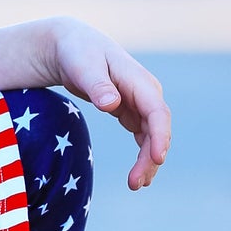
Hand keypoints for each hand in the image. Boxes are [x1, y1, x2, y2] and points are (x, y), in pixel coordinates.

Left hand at [40, 16, 170, 190]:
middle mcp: (145, 92)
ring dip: (148, 161)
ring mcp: (139, 102)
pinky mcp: (130, 110)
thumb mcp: (82, 65)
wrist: (69, 45)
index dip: (160, 136)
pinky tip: (137, 175)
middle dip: (151, 157)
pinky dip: (142, 155)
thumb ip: (97, 84)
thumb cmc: (76, 52)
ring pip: (152, 136)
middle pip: (157, 129)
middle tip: (137, 183)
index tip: (156, 158)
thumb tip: (112, 104)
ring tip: (137, 185)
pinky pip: (142, 136)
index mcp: (138, 81)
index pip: (156, 111)